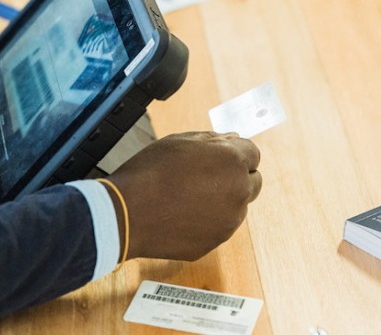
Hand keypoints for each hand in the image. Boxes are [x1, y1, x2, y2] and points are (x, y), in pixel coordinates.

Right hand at [104, 132, 261, 260]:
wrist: (126, 213)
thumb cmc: (149, 173)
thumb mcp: (179, 141)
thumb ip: (212, 138)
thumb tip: (231, 139)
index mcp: (232, 161)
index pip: (253, 154)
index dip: (235, 153)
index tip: (219, 157)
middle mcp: (238, 191)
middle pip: (253, 181)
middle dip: (236, 177)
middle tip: (205, 176)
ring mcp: (229, 221)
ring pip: (237, 206)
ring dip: (222, 200)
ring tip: (187, 196)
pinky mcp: (216, 241)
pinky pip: (219, 227)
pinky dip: (208, 220)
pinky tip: (182, 213)